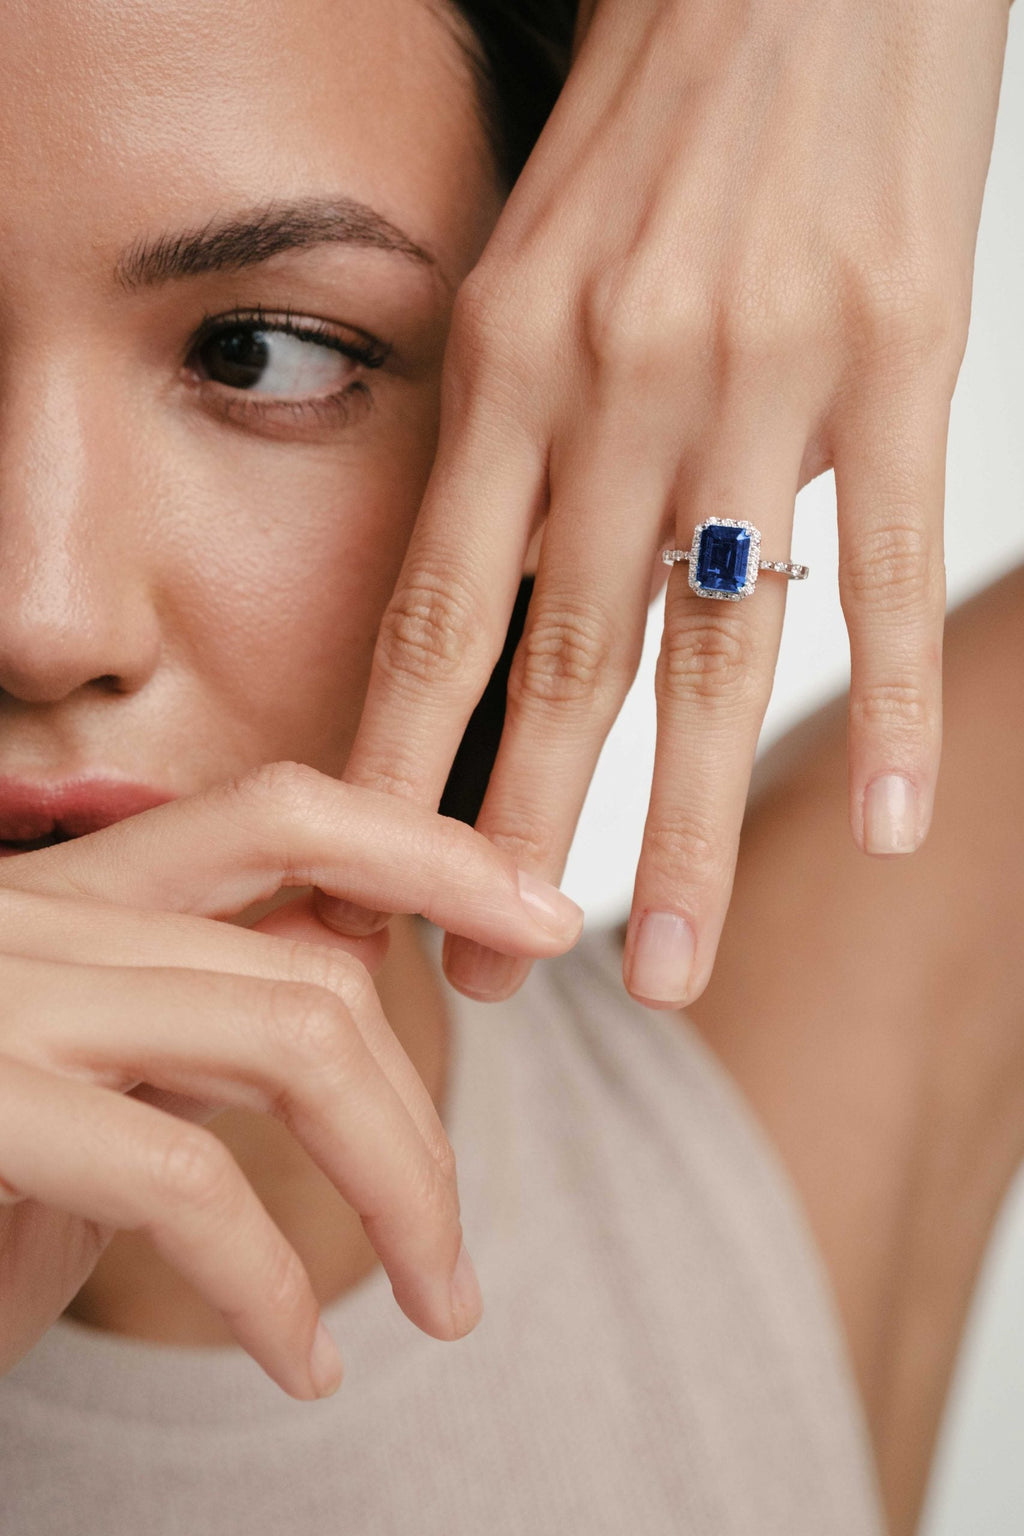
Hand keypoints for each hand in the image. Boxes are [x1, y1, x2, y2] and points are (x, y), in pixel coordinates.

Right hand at [0, 761, 582, 1398]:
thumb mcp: (73, 1077)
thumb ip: (184, 1023)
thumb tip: (335, 994)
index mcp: (70, 893)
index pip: (283, 813)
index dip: (428, 849)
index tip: (539, 913)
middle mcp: (39, 913)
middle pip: (314, 950)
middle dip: (427, 1102)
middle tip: (466, 1246)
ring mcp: (7, 996)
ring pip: (291, 1035)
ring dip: (399, 1185)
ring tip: (438, 1302)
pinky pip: (184, 1179)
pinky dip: (274, 1285)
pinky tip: (306, 1363)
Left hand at [338, 0, 1010, 1007]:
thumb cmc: (657, 115)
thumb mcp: (534, 263)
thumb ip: (522, 439)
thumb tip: (523, 600)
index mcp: (510, 362)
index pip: (437, 611)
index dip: (398, 766)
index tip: (374, 888)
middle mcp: (619, 382)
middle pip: (561, 664)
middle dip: (517, 844)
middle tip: (495, 985)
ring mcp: (761, 374)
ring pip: (713, 648)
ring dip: (680, 827)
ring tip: (665, 970)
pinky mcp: (899, 351)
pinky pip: (887, 559)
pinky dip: (890, 709)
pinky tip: (876, 830)